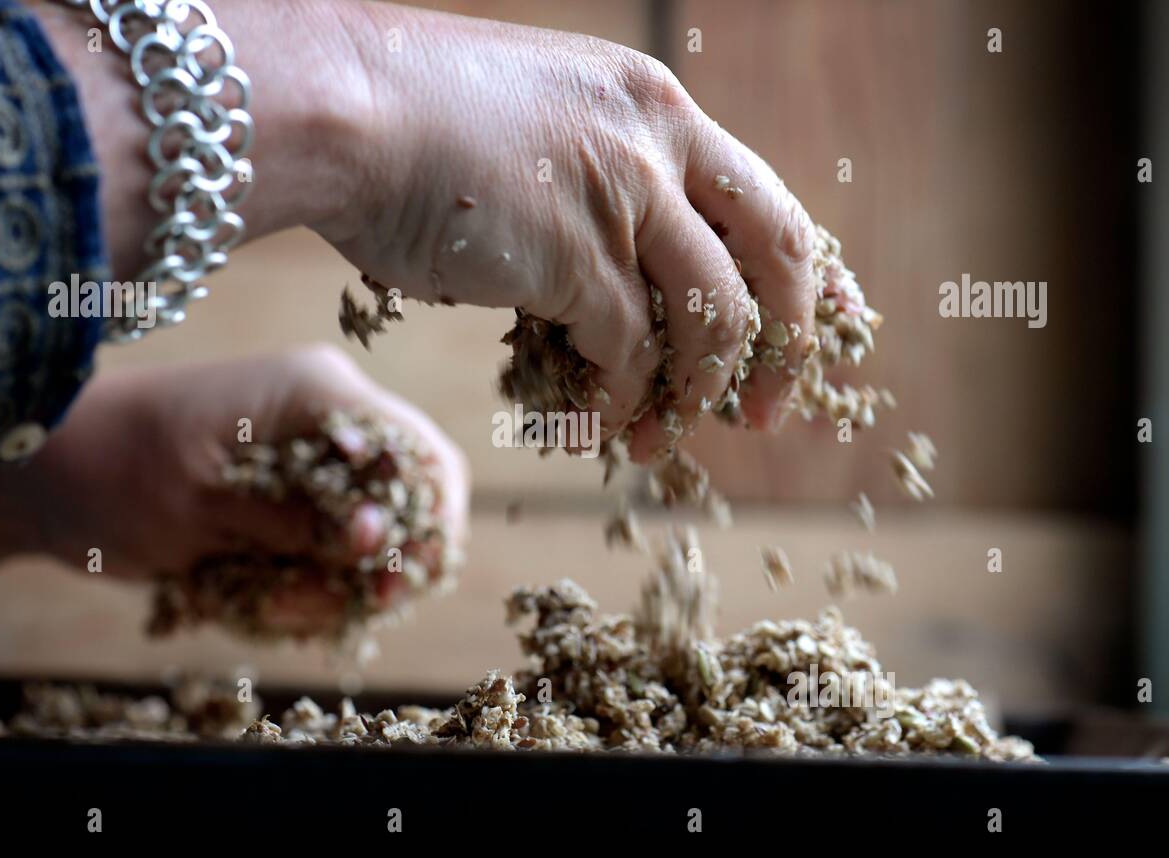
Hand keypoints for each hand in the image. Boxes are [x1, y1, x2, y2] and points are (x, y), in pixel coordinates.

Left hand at [18, 346, 468, 629]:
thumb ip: (295, 520)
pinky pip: (332, 550)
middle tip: (352, 607)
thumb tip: (377, 536)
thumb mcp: (201, 504)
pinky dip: (307, 585)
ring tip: (273, 603)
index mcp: (317, 394)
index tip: (394, 581)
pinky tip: (259, 595)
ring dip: (337, 584)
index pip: (419, 453)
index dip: (426, 522)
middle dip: (388, 562)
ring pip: (374, 535)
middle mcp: (328, 419)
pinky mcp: (292, 493)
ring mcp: (312, 457)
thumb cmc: (113, 470)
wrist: (45, 471)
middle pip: (412, 497)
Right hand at [37, 0, 817, 462]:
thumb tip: (618, 283)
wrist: (338, 109)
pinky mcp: (576, 255)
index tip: (829, 327)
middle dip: (785, 345)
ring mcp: (622, 195)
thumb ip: (596, 192)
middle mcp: (655, 141)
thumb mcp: (538, 133)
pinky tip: (596, 427)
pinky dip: (620, 400)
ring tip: (658, 440)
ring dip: (696, 391)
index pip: (766, 197)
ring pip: (711, 316)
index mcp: (652, 105)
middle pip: (776, 252)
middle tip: (764, 412)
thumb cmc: (411, 125)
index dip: (810, 273)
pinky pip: (629, 352)